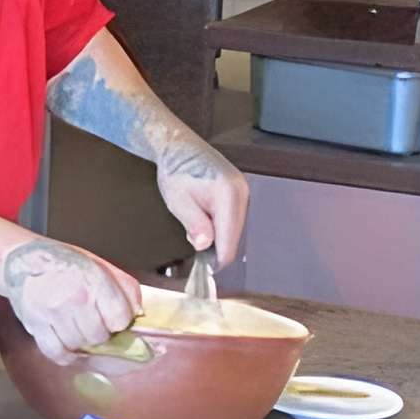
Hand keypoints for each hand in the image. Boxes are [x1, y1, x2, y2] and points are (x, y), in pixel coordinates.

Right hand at [0, 235, 141, 363]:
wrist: (23, 258)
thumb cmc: (64, 262)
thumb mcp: (100, 265)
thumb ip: (125, 288)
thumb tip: (138, 313)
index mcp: (94, 280)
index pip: (120, 319)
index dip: (119, 321)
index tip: (113, 317)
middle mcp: (75, 298)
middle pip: (100, 336)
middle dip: (100, 332)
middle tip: (93, 322)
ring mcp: (53, 313)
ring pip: (79, 346)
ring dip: (82, 342)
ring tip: (77, 328)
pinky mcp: (35, 325)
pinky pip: (56, 353)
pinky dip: (65, 355)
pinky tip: (67, 345)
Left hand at [155, 141, 249, 264]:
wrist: (177, 147)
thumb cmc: (176, 170)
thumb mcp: (179, 201)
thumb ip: (195, 225)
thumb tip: (206, 246)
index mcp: (228, 194)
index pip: (230, 240)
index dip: (218, 260)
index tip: (206, 271)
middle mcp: (242, 192)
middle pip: (235, 236)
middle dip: (217, 248)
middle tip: (197, 250)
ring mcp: (243, 191)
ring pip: (235, 228)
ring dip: (218, 236)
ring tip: (197, 229)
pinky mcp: (239, 191)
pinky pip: (234, 218)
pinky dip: (220, 226)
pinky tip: (205, 222)